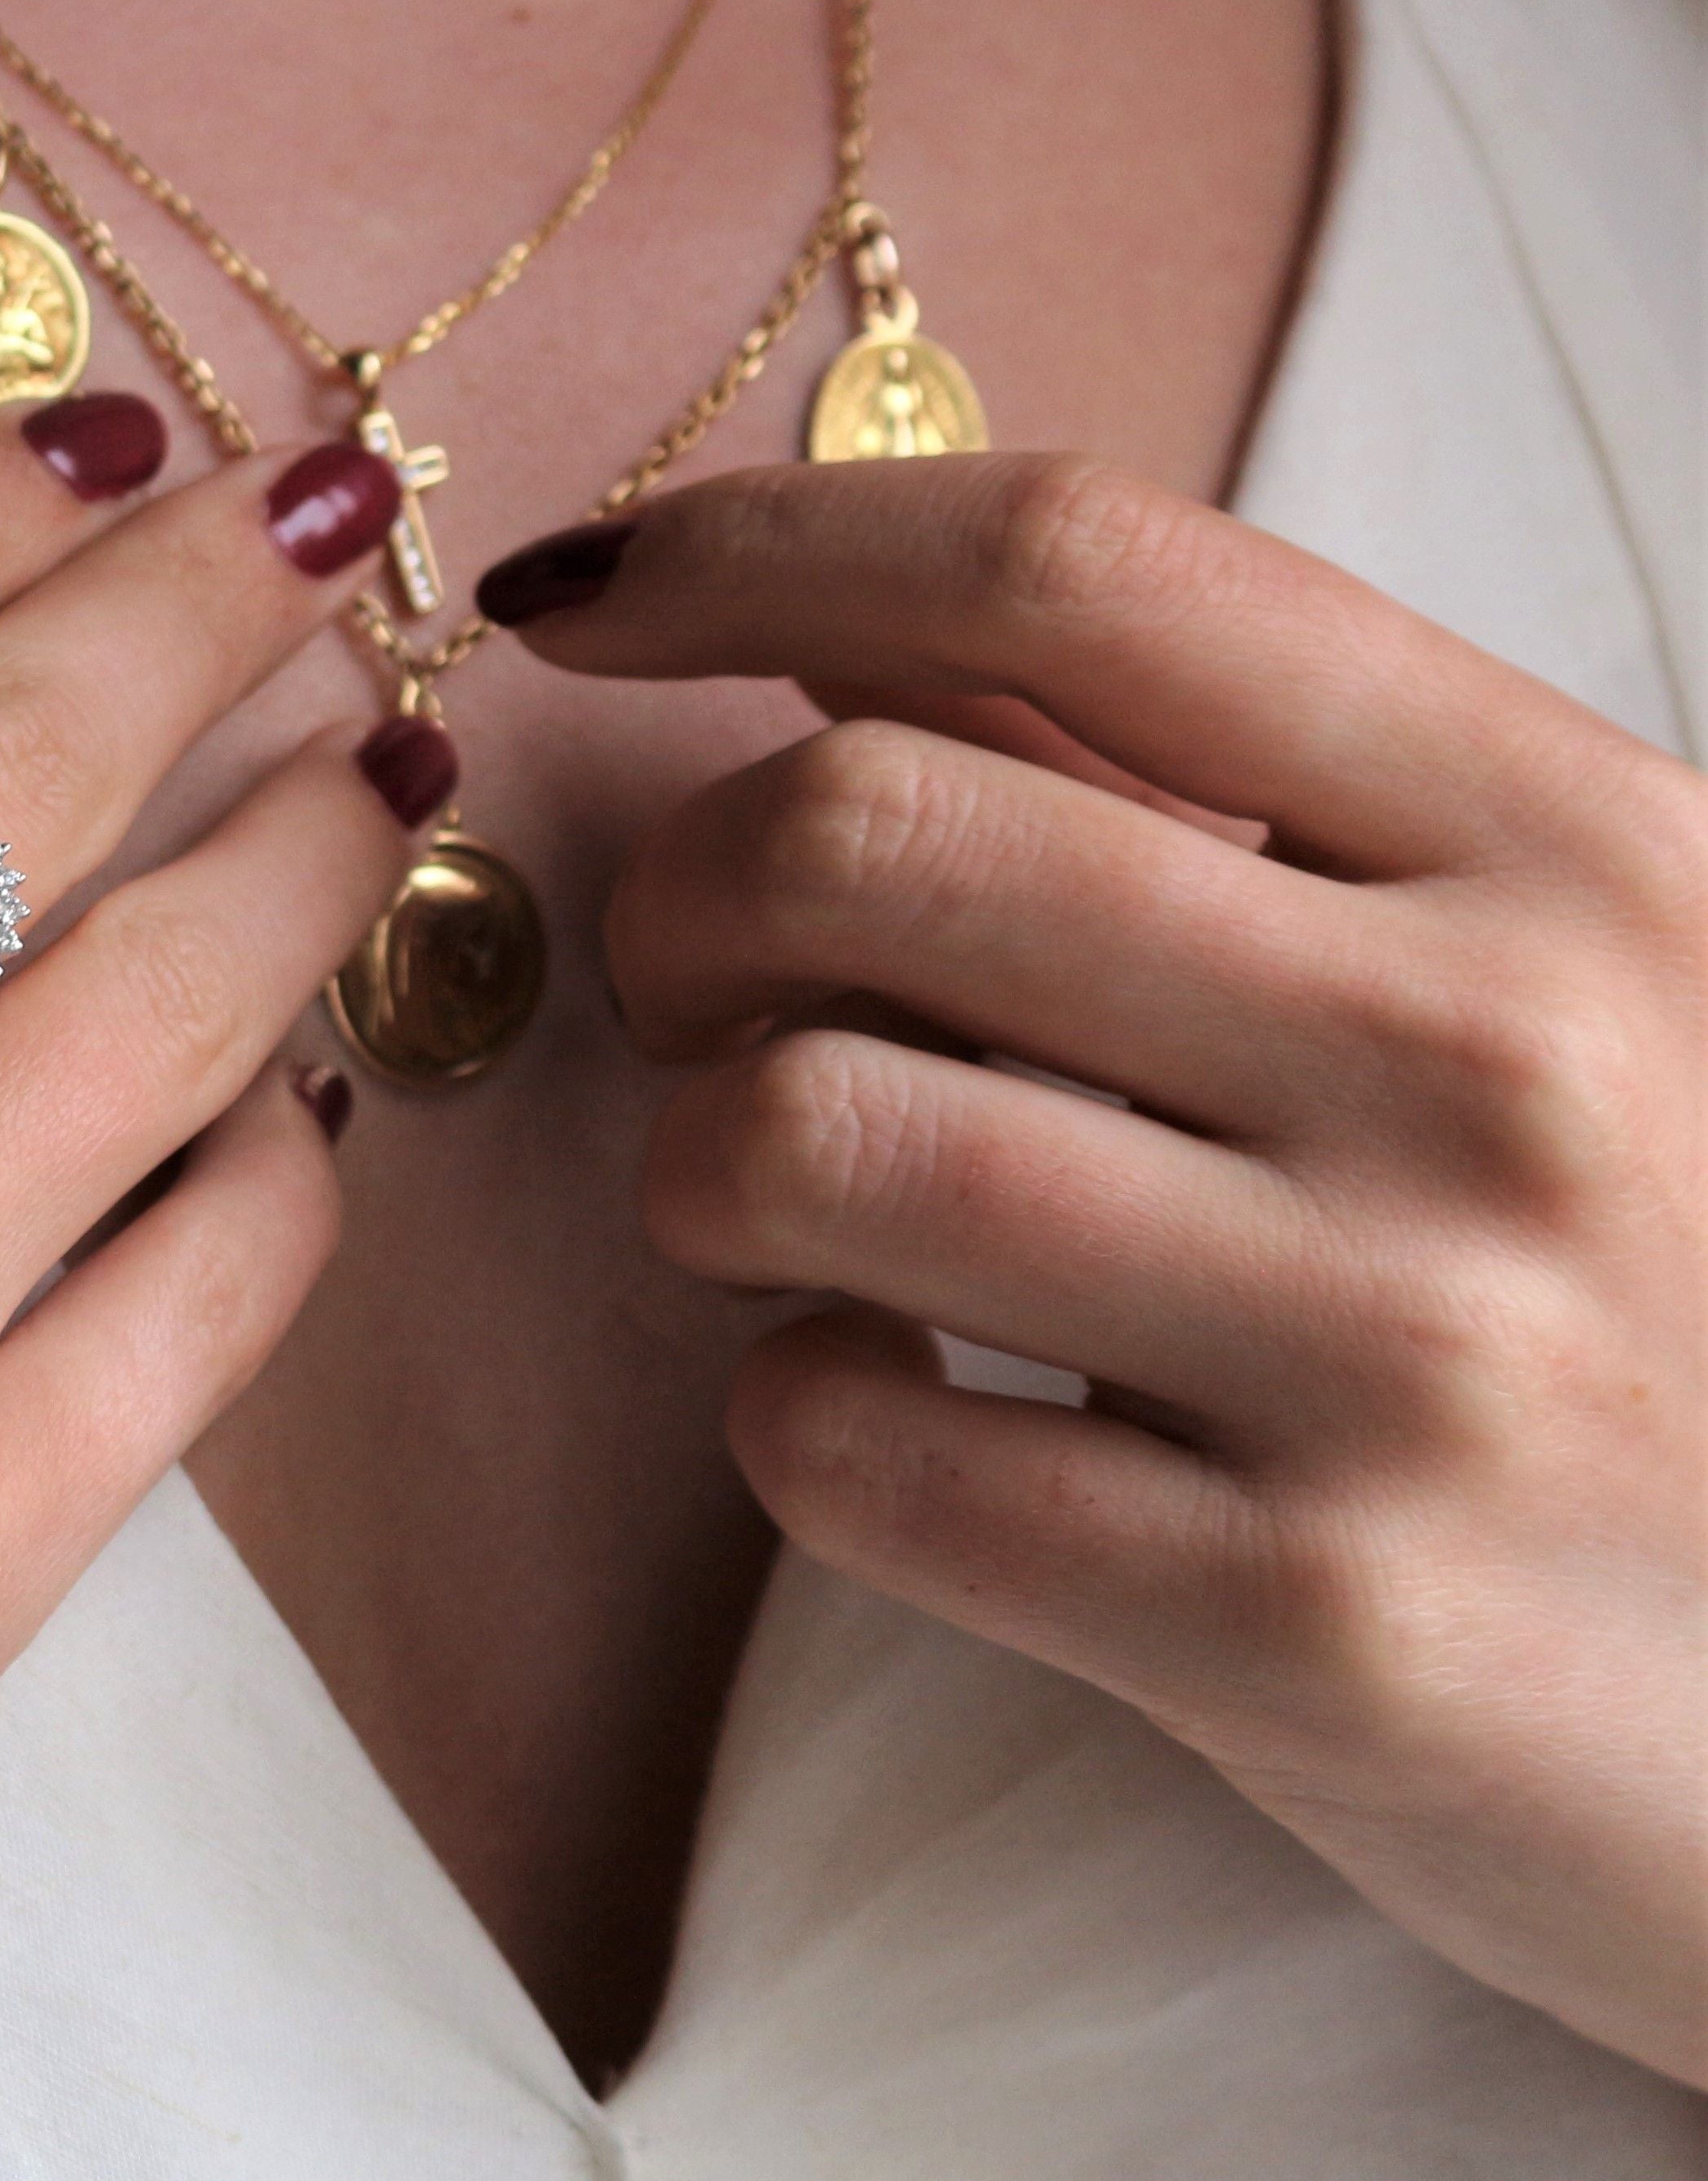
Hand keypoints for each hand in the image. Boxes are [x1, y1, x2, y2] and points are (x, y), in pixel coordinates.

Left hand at [484, 454, 1707, 2087]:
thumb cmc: (1707, 1284)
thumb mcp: (1587, 966)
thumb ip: (1241, 788)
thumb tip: (834, 633)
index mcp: (1577, 845)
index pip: (1078, 567)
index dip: (757, 542)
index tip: (585, 596)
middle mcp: (1502, 1067)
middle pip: (866, 832)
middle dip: (680, 897)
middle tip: (703, 982)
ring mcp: (1416, 1361)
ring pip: (801, 1136)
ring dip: (697, 1160)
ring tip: (779, 1206)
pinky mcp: (1318, 1637)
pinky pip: (850, 1451)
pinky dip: (790, 1406)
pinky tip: (882, 1398)